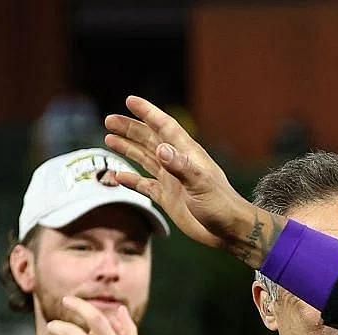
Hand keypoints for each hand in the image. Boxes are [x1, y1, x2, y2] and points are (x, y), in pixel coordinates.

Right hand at [103, 95, 278, 266]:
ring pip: (145, 158)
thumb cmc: (220, 205)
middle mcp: (177, 163)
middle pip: (150, 139)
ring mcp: (172, 180)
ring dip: (128, 149)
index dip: (148, 113)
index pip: (164, 126)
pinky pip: (145, 185)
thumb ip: (181, 167)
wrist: (228, 231)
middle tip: (109, 120)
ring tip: (109, 139)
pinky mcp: (168, 198)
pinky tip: (118, 176)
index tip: (130, 101)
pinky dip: (131, 180)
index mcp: (186, 153)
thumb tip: (160, 149)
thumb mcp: (201, 184)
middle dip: (130, 129)